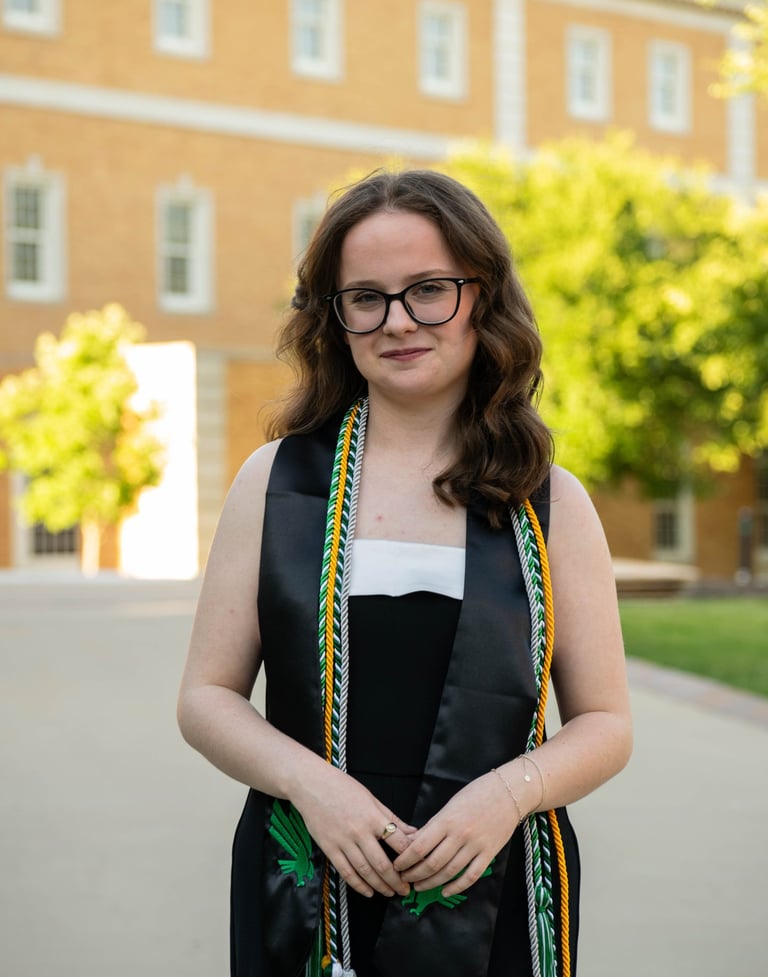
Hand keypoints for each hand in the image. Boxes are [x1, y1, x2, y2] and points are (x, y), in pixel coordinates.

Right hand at [292, 764, 415, 898]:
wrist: (310, 785)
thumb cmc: (341, 786)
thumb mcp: (371, 797)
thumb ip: (390, 817)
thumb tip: (411, 832)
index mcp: (372, 816)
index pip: (397, 842)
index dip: (410, 857)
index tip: (416, 865)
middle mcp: (359, 831)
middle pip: (382, 863)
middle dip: (396, 880)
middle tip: (405, 889)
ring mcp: (343, 841)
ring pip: (365, 871)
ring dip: (380, 886)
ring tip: (390, 892)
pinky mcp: (329, 848)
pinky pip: (346, 872)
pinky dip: (358, 885)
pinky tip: (367, 891)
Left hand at [392, 772, 519, 897]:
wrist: (509, 792)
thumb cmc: (476, 794)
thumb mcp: (450, 805)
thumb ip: (433, 826)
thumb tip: (413, 842)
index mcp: (447, 820)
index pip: (420, 846)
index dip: (405, 860)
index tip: (397, 865)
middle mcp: (460, 835)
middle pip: (432, 863)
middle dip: (415, 874)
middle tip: (404, 879)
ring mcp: (476, 846)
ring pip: (449, 872)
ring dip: (431, 883)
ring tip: (419, 886)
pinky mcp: (489, 854)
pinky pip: (471, 876)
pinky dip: (456, 887)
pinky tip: (445, 891)